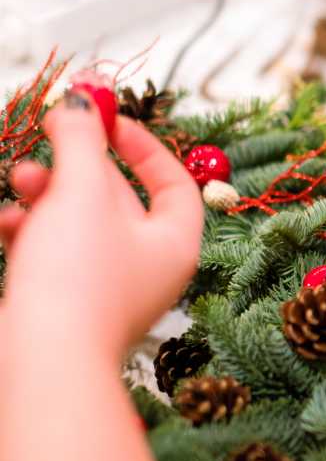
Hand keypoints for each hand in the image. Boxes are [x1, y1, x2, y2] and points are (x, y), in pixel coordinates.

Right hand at [0, 90, 203, 359]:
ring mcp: (107, 289)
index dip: (144, 145)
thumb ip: (83, 139)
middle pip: (119, 197)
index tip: (106, 119)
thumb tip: (83, 98)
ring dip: (47, 193)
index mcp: (175, 242)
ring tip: (21, 180)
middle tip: (49, 133)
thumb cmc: (78, 275)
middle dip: (79, 164)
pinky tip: (7, 223)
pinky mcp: (66, 305)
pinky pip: (51, 254)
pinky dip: (29, 231)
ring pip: (77, 223)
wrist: (42, 362)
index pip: (175, 182)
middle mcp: (149, 267)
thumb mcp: (83, 193)